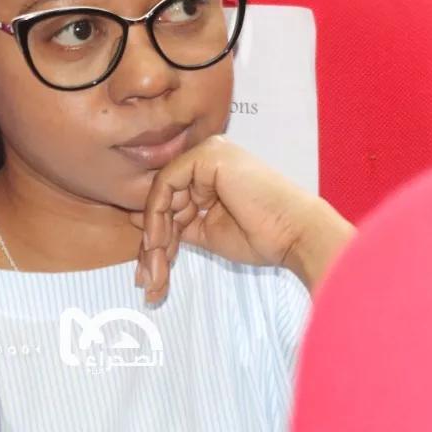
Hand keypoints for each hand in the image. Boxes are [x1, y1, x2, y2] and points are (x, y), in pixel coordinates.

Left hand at [130, 135, 352, 302]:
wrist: (294, 234)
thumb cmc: (263, 235)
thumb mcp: (208, 231)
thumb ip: (176, 223)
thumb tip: (137, 218)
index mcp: (210, 173)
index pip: (172, 199)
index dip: (159, 234)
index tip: (150, 269)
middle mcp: (206, 158)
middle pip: (164, 197)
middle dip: (154, 241)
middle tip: (147, 278)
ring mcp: (206, 153)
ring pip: (161, 194)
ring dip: (154, 235)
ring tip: (154, 270)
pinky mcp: (205, 156)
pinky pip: (166, 184)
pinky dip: (158, 215)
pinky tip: (159, 243)